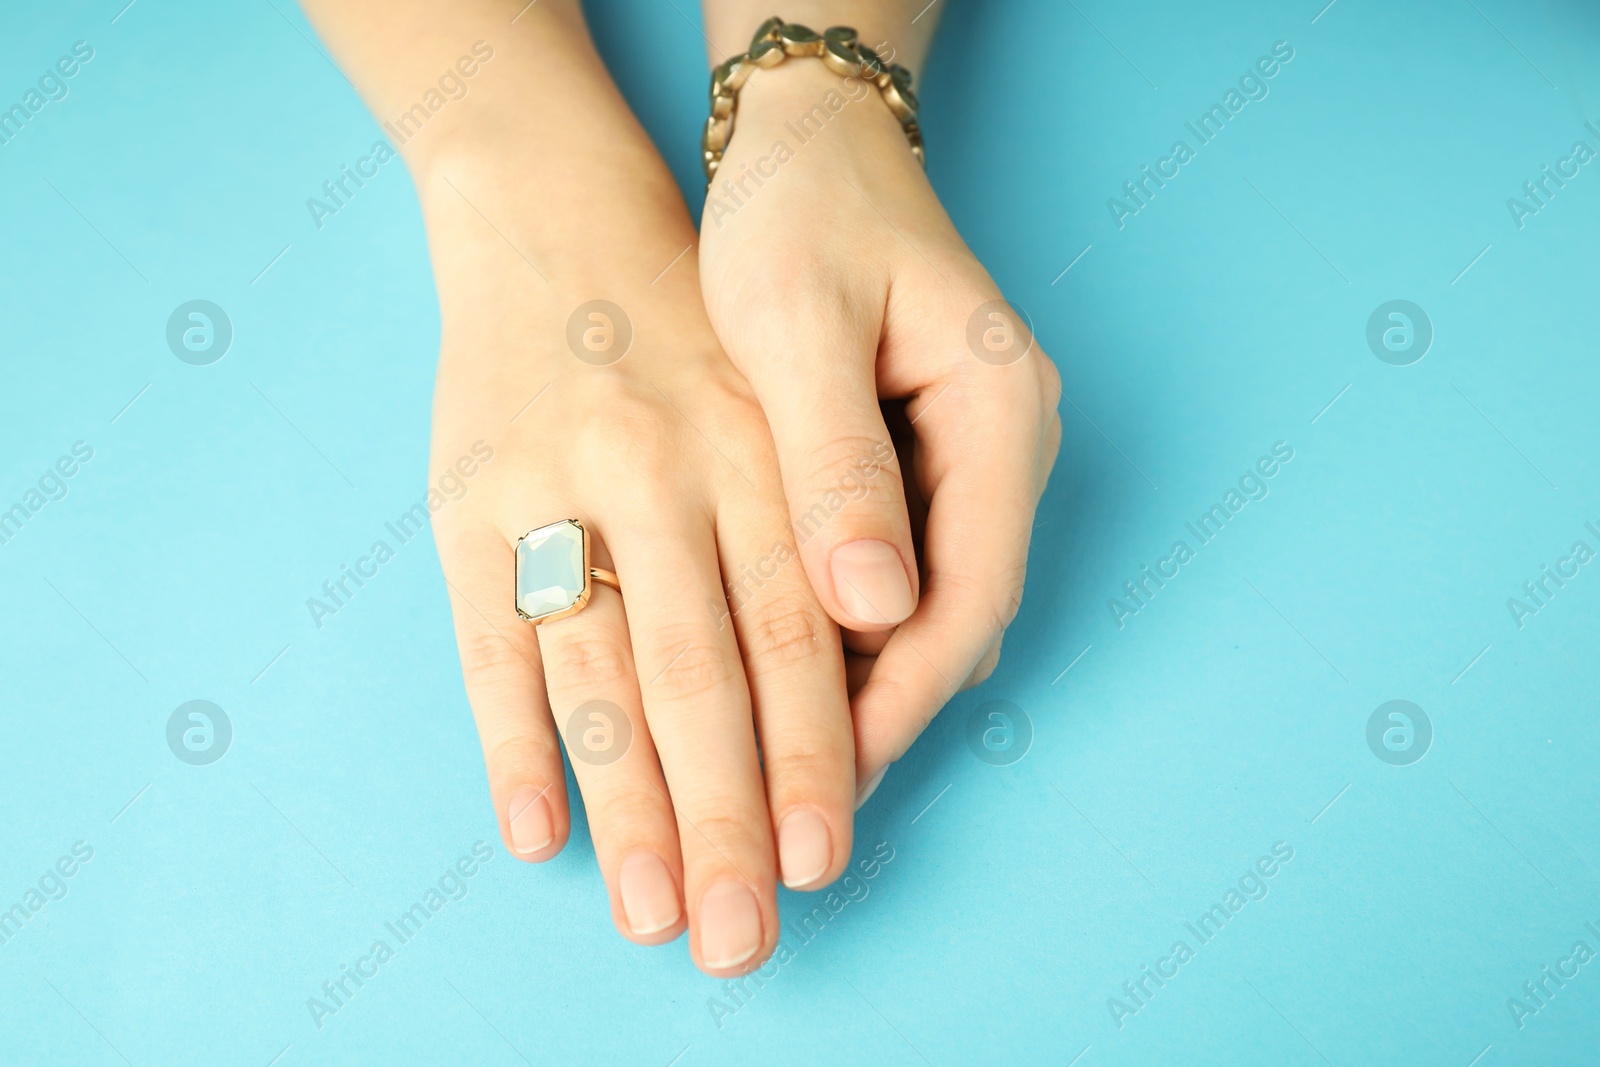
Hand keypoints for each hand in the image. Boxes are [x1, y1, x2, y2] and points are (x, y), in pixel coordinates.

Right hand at [420, 159, 860, 974]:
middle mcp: (659, 468)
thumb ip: (825, 514)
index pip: (796, 627)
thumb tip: (870, 676)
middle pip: (699, 673)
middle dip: (725, 814)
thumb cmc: (699, 329)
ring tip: (649, 917)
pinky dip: (508, 741)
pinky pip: (486, 641)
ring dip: (624, 805)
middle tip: (741, 937)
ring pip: (596, 672)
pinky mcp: (468, 502)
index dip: (813, 749)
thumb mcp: (788, 384)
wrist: (556, 218)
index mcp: (756, 445)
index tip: (822, 858)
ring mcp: (553, 485)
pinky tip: (534, 835)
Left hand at [697, 51, 1061, 796]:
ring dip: (866, 683)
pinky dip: (849, 631)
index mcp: (996, 411)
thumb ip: (836, 461)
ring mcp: (971, 457)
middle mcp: (1002, 446)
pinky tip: (785, 671)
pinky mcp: (925, 462)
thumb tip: (876, 606)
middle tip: (798, 804)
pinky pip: (902, 570)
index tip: (832, 777)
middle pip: (959, 615)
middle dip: (884, 711)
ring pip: (931, 604)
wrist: (808, 138)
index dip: (903, 696)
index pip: (972, 592)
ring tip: (783, 762)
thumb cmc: (797, 210)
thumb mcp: (796, 323)